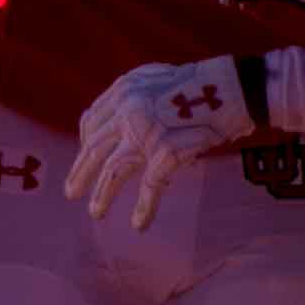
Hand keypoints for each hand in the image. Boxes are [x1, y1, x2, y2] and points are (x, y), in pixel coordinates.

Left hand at [65, 55, 252, 230]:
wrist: (234, 87)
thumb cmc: (203, 85)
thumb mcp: (158, 80)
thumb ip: (134, 98)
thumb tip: (118, 127)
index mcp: (124, 88)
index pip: (93, 120)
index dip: (86, 143)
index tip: (85, 157)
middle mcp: (128, 107)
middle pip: (95, 147)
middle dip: (81, 171)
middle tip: (70, 192)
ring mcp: (145, 130)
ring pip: (113, 170)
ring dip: (102, 193)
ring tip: (95, 213)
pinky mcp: (165, 150)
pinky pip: (150, 186)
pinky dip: (144, 208)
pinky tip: (139, 224)